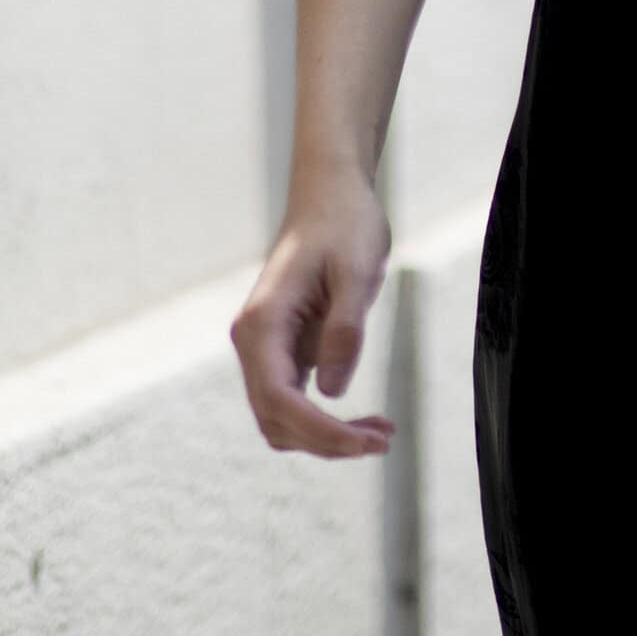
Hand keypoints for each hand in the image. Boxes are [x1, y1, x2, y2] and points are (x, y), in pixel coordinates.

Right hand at [231, 163, 395, 458]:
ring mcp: (266, 347)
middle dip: (326, 441)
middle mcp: (254, 341)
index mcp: (262, 323)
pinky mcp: (283, 349)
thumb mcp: (356, 271)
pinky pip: (295, 400)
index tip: (365, 443)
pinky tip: (364, 419)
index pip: (280, 402)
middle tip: (382, 438)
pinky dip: (325, 418)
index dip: (321, 432)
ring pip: (283, 418)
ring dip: (325, 436)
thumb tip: (331, 393)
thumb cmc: (344, 223)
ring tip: (380, 431)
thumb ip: (344, 331)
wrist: (331, 193)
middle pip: (277, 420)